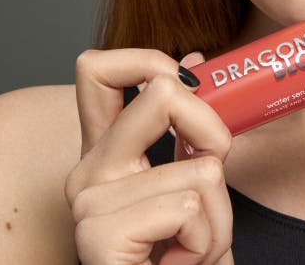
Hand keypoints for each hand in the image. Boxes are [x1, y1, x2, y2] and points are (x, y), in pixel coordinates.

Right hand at [65, 48, 234, 264]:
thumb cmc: (182, 259)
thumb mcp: (193, 185)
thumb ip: (187, 129)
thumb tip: (190, 60)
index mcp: (104, 153)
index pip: (96, 68)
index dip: (149, 59)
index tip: (186, 87)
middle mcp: (86, 171)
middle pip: (162, 93)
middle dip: (215, 135)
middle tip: (207, 190)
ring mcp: (88, 203)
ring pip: (200, 168)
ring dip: (218, 218)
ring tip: (189, 249)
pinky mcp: (98, 236)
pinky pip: (189, 209)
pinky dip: (206, 243)